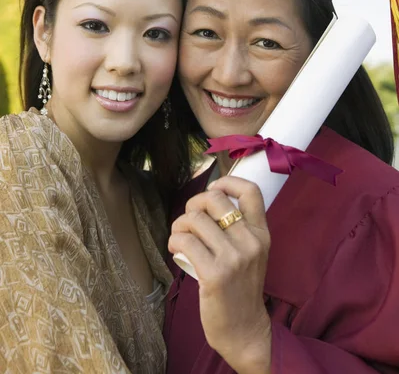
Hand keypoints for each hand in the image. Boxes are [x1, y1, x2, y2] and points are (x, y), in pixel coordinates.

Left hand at [169, 176, 271, 373]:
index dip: (227, 182)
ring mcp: (234, 258)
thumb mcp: (251, 253)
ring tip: (179, 239)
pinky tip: (176, 250)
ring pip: (195, 219)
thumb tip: (206, 199)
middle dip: (193, 205)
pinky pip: (185, 241)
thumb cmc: (240, 289)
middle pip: (214, 199)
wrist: (245, 330)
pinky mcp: (214, 274)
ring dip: (179, 226)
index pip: (250, 191)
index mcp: (261, 234)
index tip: (213, 190)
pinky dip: (174, 242)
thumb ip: (237, 228)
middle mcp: (251, 242)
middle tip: (189, 222)